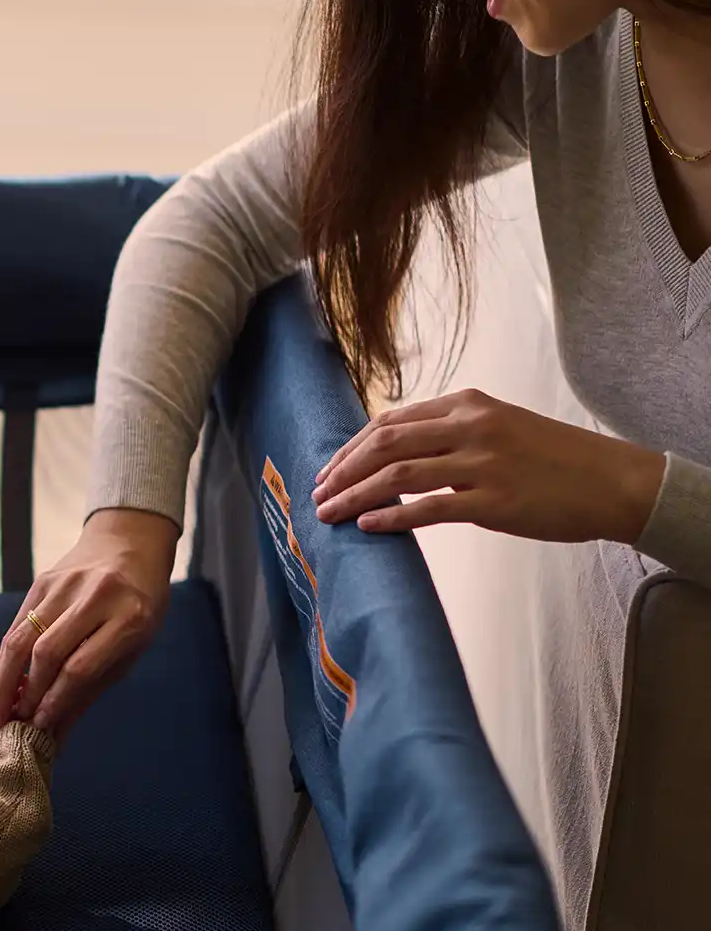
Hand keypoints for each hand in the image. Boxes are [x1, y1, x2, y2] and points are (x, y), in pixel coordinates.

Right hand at [0, 508, 177, 741]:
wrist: (130, 545)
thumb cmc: (138, 606)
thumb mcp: (131, 648)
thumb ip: (90, 691)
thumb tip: (56, 739)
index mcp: (129, 617)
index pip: (81, 667)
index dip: (55, 702)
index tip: (39, 728)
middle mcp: (96, 596)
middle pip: (46, 652)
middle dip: (26, 694)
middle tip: (13, 726)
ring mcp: (65, 584)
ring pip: (22, 638)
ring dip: (4, 680)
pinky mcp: (42, 579)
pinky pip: (17, 624)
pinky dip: (6, 658)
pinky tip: (3, 682)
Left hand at [311, 388, 665, 545]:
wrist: (612, 481)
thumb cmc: (552, 458)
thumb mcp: (498, 426)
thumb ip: (449, 433)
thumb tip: (395, 456)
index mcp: (466, 403)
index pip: (389, 421)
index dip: (350, 447)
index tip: (327, 469)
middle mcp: (469, 427)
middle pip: (384, 444)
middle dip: (342, 470)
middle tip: (317, 494)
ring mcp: (481, 463)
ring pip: (397, 475)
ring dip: (355, 495)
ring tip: (330, 513)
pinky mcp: (493, 501)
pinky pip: (428, 509)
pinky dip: (391, 518)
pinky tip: (367, 527)